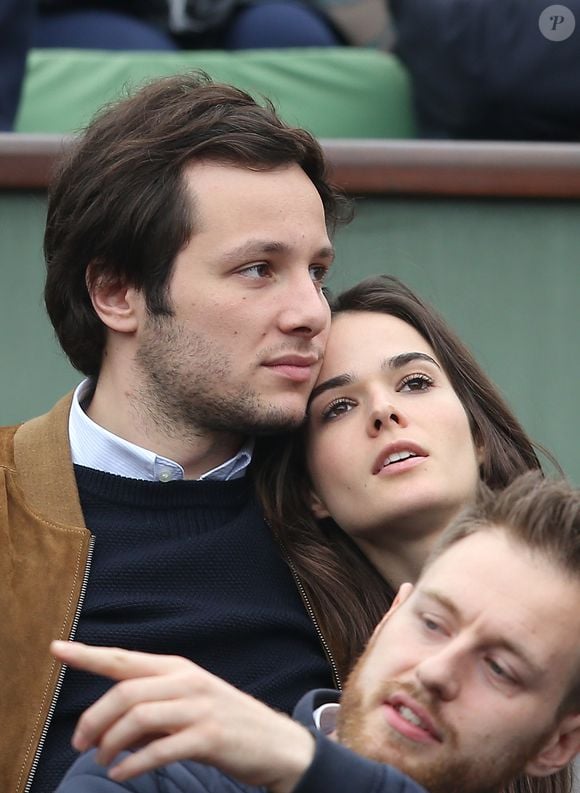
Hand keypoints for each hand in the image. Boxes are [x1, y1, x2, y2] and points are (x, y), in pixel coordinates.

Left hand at [50, 640, 314, 791]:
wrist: (275, 743)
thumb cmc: (225, 722)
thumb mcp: (189, 702)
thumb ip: (153, 704)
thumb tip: (110, 721)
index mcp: (178, 668)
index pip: (124, 658)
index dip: (88, 654)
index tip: (56, 648)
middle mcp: (187, 681)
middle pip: (125, 692)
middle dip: (94, 720)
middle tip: (79, 744)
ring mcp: (199, 708)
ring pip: (138, 718)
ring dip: (110, 744)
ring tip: (102, 761)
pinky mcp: (209, 737)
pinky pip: (159, 749)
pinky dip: (133, 764)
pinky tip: (122, 774)